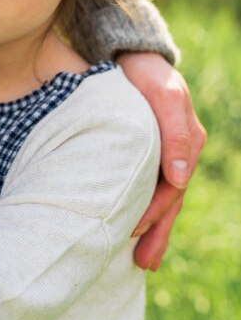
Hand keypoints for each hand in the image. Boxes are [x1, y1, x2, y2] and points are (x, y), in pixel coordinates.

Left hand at [116, 52, 205, 270]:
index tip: (132, 231)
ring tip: (141, 261)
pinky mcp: (148, 151)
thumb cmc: (146, 75)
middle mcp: (179, 152)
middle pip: (170, 201)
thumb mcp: (163, 97)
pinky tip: (134, 227)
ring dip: (153, 229)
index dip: (154, 212)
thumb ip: (175, 133)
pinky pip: (150, 185)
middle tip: (141, 263)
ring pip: (162, 198)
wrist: (131, 56)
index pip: (172, 188)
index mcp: (187, 142)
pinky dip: (145, 208)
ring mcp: (165, 153)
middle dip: (156, 232)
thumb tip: (181, 178)